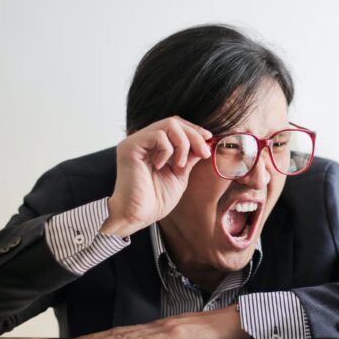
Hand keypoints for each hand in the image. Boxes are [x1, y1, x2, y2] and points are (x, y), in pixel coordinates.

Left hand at [66, 306, 250, 338]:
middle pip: (121, 331)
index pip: (128, 331)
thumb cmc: (220, 331)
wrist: (238, 321)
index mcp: (163, 327)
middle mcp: (160, 325)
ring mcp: (166, 330)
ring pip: (127, 336)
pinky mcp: (175, 337)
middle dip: (95, 338)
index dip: (106, 336)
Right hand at [99, 116, 212, 237]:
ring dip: (183, 144)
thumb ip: (188, 157)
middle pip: (174, 122)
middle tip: (203, 153)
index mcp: (152, 146)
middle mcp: (142, 140)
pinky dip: (167, 150)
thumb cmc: (155, 200)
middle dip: (193, 135)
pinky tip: (161, 166)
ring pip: (168, 124)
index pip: (175, 126)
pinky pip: (158, 136)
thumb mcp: (179, 175)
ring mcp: (135, 142)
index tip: (208, 139)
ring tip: (179, 166)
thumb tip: (204, 142)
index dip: (193, 129)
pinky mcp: (130, 147)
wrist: (137, 216)